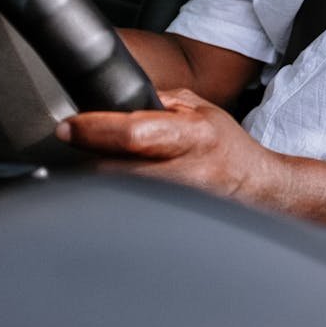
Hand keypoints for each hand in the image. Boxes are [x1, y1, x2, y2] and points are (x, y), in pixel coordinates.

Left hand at [56, 89, 278, 202]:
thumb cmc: (226, 147)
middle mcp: (187, 172)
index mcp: (195, 135)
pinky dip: (117, 202)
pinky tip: (123, 192)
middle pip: (114, 171)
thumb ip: (157, 101)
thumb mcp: (199, 109)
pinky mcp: (173, 225)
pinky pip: (129, 215)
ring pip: (117, 197)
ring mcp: (180, 204)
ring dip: (102, 182)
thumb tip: (111, 102)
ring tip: (108, 168)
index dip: (94, 130)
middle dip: (90, 158)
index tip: (69, 128)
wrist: (256, 187)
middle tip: (81, 147)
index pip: (134, 132)